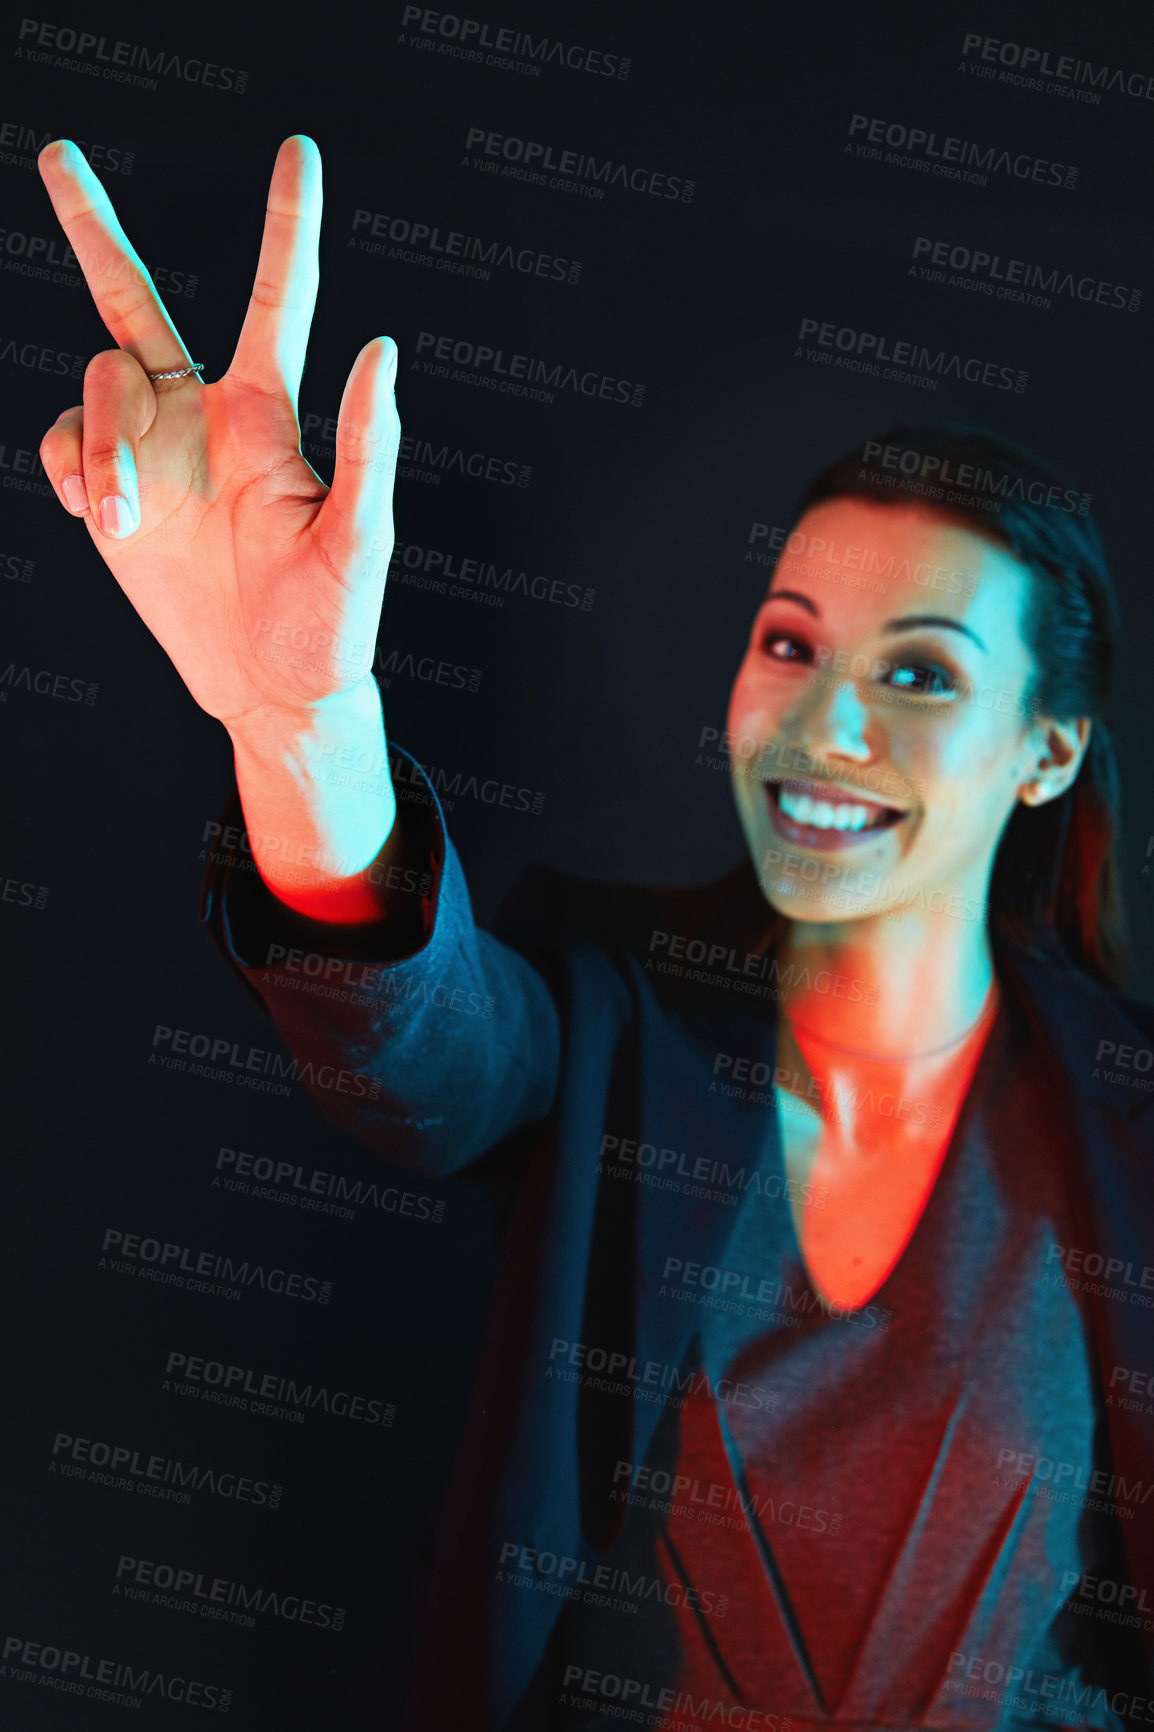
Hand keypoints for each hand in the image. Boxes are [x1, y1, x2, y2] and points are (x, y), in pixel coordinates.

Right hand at [37, 135, 398, 729]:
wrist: (272, 690)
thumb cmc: (331, 623)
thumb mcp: (362, 542)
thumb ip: (367, 449)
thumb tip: (380, 349)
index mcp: (267, 414)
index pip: (276, 301)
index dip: (287, 226)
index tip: (300, 152)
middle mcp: (202, 417)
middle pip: (135, 299)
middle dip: (94, 228)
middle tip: (57, 155)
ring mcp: (149, 454)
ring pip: (95, 385)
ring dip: (98, 443)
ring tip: (124, 519)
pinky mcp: (108, 496)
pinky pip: (58, 445)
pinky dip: (69, 468)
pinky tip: (103, 516)